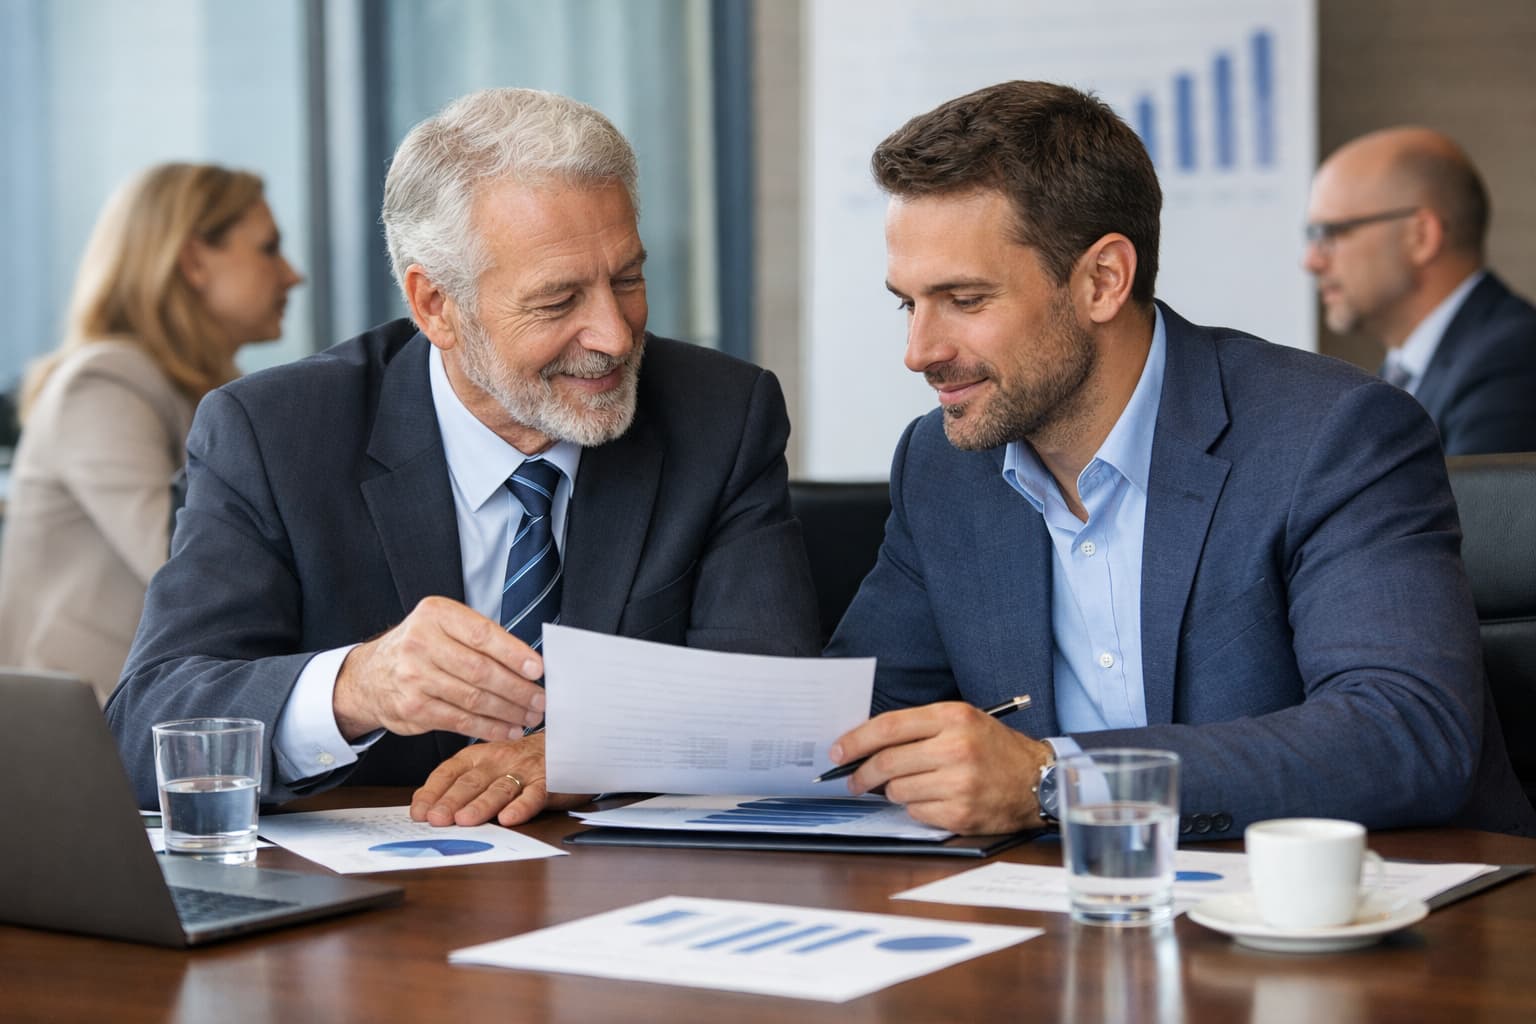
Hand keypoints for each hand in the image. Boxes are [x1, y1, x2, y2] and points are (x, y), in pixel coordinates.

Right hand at [333, 595, 546, 741]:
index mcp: (435, 614)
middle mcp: (421, 643)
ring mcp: (414, 678)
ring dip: (508, 711)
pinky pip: (461, 721)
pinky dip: (490, 728)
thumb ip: (480, 637)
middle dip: (517, 689)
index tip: (539, 669)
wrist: (369, 675)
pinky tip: (508, 730)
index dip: (514, 654)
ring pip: (473, 699)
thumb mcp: (443, 625)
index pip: (483, 635)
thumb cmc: (421, 646)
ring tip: (530, 716)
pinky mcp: (413, 708)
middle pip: (481, 670)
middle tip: (541, 699)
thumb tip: (529, 663)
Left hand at [408, 734, 588, 826]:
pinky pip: (534, 794)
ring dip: (481, 805)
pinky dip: (522, 806)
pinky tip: (510, 818)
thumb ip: (459, 785)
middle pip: (471, 782)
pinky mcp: (549, 781)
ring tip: (465, 821)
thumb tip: (425, 809)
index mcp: (477, 757)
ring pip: (499, 789)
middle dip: (451, 801)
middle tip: (436, 819)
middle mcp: (498, 762)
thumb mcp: (485, 766)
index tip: (419, 812)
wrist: (566, 743)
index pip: (449, 773)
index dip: (432, 792)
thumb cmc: (519, 762)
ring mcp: (524, 771)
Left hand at [828, 702, 1053, 833]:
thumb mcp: (963, 721)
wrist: (1037, 780)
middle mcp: (955, 748)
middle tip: (853, 780)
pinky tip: (933, 799)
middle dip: (862, 774)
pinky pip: (916, 812)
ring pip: (897, 790)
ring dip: (892, 790)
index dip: (855, 740)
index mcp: (952, 717)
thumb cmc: (994, 749)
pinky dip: (915, 807)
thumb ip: (919, 728)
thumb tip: (867, 744)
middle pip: (887, 762)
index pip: (888, 727)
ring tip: (909, 785)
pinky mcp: (961, 813)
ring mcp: (959, 783)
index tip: (837, 752)